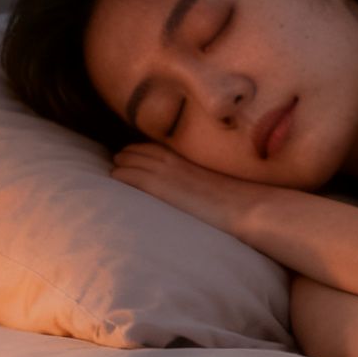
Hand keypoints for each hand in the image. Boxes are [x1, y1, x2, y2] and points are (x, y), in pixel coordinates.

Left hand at [111, 142, 269, 236]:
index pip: (152, 148)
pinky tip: (113, 179)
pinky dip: (120, 177)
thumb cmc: (237, 202)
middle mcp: (172, 161)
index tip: (129, 157)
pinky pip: (131, 178)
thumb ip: (198, 183)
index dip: (139, 153)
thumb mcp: (214, 185)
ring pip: (130, 162)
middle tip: (116, 162)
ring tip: (112, 171)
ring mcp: (165, 173)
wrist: (245, 208)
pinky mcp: (160, 188)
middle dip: (125, 157)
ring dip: (120, 165)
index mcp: (185, 159)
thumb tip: (196, 195)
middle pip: (138, 152)